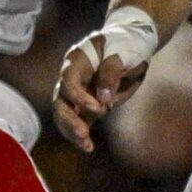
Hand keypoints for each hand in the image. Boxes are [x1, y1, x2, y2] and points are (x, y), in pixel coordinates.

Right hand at [52, 7, 158, 153]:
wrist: (131, 44)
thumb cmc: (126, 45)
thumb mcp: (122, 53)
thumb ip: (111, 73)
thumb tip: (104, 100)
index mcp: (76, 61)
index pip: (69, 81)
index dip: (79, 96)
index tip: (99, 109)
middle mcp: (71, 77)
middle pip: (60, 101)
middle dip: (69, 119)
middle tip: (83, 133)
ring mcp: (77, 92)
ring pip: (64, 114)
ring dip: (72, 131)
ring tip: (86, 145)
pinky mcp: (85, 105)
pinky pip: (76, 121)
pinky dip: (79, 135)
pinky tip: (88, 147)